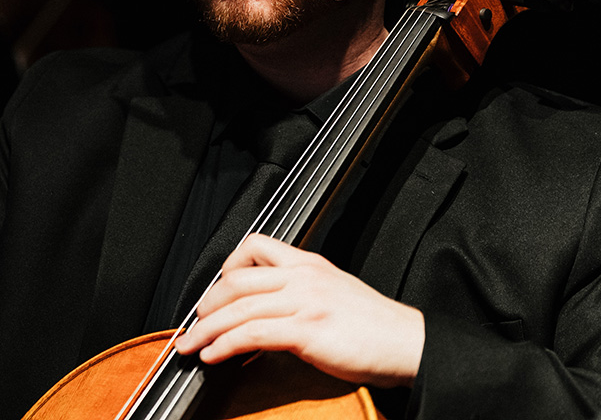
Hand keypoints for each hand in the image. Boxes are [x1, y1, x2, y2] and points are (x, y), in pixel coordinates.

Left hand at [172, 233, 423, 387]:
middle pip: (236, 280)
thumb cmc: (375, 326)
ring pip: (238, 308)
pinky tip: (215, 354)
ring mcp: (304, 301)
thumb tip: (267, 309)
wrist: (409, 344)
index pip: (255, 246)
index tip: (216, 291)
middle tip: (194, 322)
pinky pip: (253, 333)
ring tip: (192, 345)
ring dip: (207, 329)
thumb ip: (300, 292)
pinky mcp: (306, 330)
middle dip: (206, 303)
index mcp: (309, 263)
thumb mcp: (334, 293)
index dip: (227, 267)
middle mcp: (303, 276)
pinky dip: (226, 343)